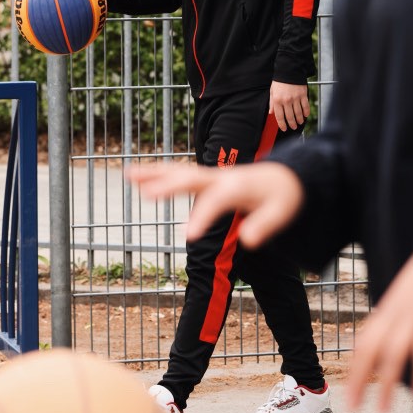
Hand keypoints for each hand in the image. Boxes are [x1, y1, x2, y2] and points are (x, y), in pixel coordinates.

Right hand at [126, 161, 304, 247]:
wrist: (283, 176)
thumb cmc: (282, 196)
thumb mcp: (282, 212)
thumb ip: (265, 225)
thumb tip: (248, 241)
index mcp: (238, 185)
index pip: (217, 200)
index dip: (203, 217)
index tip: (189, 238)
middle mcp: (221, 176)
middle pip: (191, 177)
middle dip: (169, 185)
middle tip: (147, 195)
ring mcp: (211, 174)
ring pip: (178, 171)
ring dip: (154, 172)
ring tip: (129, 174)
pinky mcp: (205, 177)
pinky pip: (177, 173)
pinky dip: (157, 173)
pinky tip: (137, 178)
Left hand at [269, 80, 309, 130]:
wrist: (289, 70)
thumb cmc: (280, 81)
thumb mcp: (272, 91)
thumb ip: (272, 102)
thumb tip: (271, 112)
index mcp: (277, 100)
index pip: (279, 116)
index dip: (282, 124)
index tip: (284, 128)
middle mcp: (286, 100)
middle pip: (289, 117)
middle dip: (292, 124)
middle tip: (293, 127)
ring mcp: (295, 98)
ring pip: (298, 113)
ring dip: (299, 120)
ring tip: (299, 122)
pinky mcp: (303, 95)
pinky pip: (305, 106)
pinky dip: (306, 112)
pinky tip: (305, 115)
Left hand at [346, 253, 412, 412]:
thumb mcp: (399, 299)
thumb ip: (389, 321)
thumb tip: (380, 349)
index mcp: (385, 311)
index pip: (363, 343)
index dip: (353, 369)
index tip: (347, 393)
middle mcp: (394, 315)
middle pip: (371, 349)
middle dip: (360, 378)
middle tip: (354, 407)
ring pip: (394, 352)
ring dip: (387, 382)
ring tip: (383, 408)